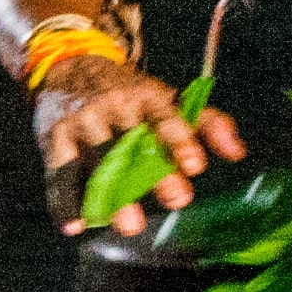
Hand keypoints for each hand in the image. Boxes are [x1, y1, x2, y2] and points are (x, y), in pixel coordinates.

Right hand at [41, 66, 243, 236]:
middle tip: (176, 200)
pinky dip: (64, 202)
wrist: (69, 66)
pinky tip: (74, 226)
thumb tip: (238, 153)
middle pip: (132, 143)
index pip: (164, 117)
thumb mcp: (168, 99)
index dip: (179, 140)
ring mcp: (81, 123)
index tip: (195, 166)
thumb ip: (206, 123)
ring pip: (97, 162)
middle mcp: (111, 107)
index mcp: (144, 96)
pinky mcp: (53, 138)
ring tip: (131, 225)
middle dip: (152, 174)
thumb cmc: (129, 93)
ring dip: (113, 195)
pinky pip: (59, 174)